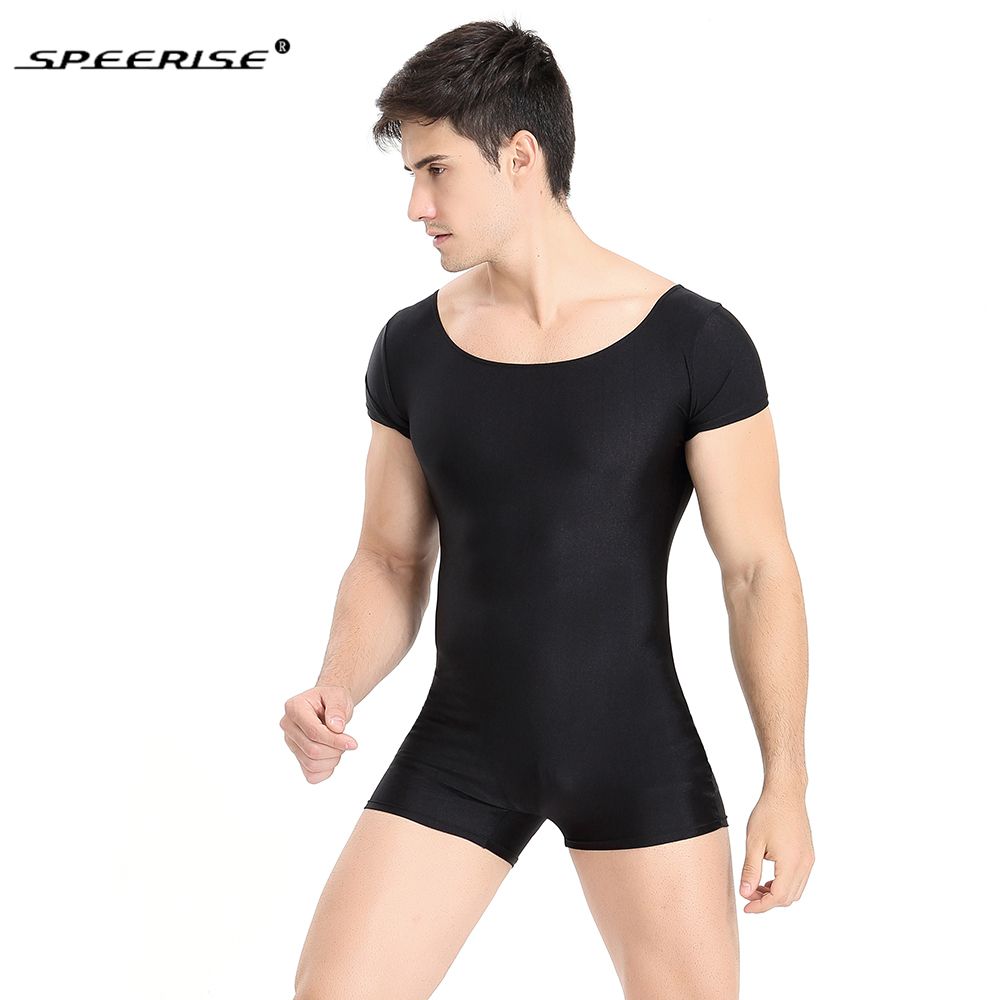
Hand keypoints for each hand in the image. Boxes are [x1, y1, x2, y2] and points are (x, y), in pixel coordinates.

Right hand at [279, 684, 358, 782]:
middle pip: (312, 750)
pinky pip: (310, 775)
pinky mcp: (297, 756)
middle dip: (335, 750)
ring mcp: (291, 743)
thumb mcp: (338, 696)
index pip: (313, 732)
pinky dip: (326, 770)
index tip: (353, 743)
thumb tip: (336, 727)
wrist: (328, 704)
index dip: (335, 740)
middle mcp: (288, 726)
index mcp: (294, 708)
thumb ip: (337, 709)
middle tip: (346, 742)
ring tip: (339, 746)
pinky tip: (332, 756)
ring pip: (311, 764)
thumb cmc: (331, 699)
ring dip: (332, 760)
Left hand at [739, 785, 814, 912]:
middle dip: (768, 900)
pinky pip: (799, 878)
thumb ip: (750, 870)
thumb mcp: (754, 842)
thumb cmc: (768, 813)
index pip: (778, 897)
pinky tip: (768, 875)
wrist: (786, 793)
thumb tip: (745, 893)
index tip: (746, 908)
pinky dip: (784, 883)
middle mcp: (805, 864)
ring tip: (756, 885)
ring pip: (795, 890)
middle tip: (748, 895)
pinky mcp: (808, 854)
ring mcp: (809, 859)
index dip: (761, 906)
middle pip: (788, 897)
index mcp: (792, 863)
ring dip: (776, 893)